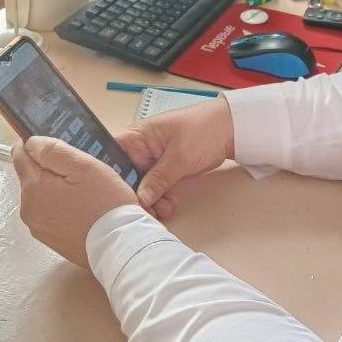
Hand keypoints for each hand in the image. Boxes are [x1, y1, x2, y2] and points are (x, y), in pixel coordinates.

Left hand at [12, 136, 136, 267]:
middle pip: (32, 176)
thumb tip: (31, 143)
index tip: (57, 149)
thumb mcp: (84, 166)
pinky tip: (82, 210)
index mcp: (33, 186)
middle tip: (80, 174)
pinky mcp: (49, 239)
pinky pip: (49, 214)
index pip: (21, 154)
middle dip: (50, 170)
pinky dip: (61, 208)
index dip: (38, 146)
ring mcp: (37, 226)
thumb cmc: (106, 204)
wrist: (120, 245)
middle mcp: (28, 208)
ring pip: (41, 195)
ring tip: (84, 194)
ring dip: (56, 189)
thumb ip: (53, 150)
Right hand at [115, 96, 234, 217]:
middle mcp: (141, 148)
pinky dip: (160, 197)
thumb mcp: (179, 156)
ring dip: (150, 200)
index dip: (110, 177)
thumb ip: (158, 179)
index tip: (117, 197)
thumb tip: (141, 199)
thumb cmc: (203, 129)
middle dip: (134, 195)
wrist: (230, 130)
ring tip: (162, 210)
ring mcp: (152, 160)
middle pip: (126, 176)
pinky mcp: (165, 169)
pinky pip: (155, 187)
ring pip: (141, 185)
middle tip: (144, 211)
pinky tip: (168, 205)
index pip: (112, 156)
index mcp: (138, 136)